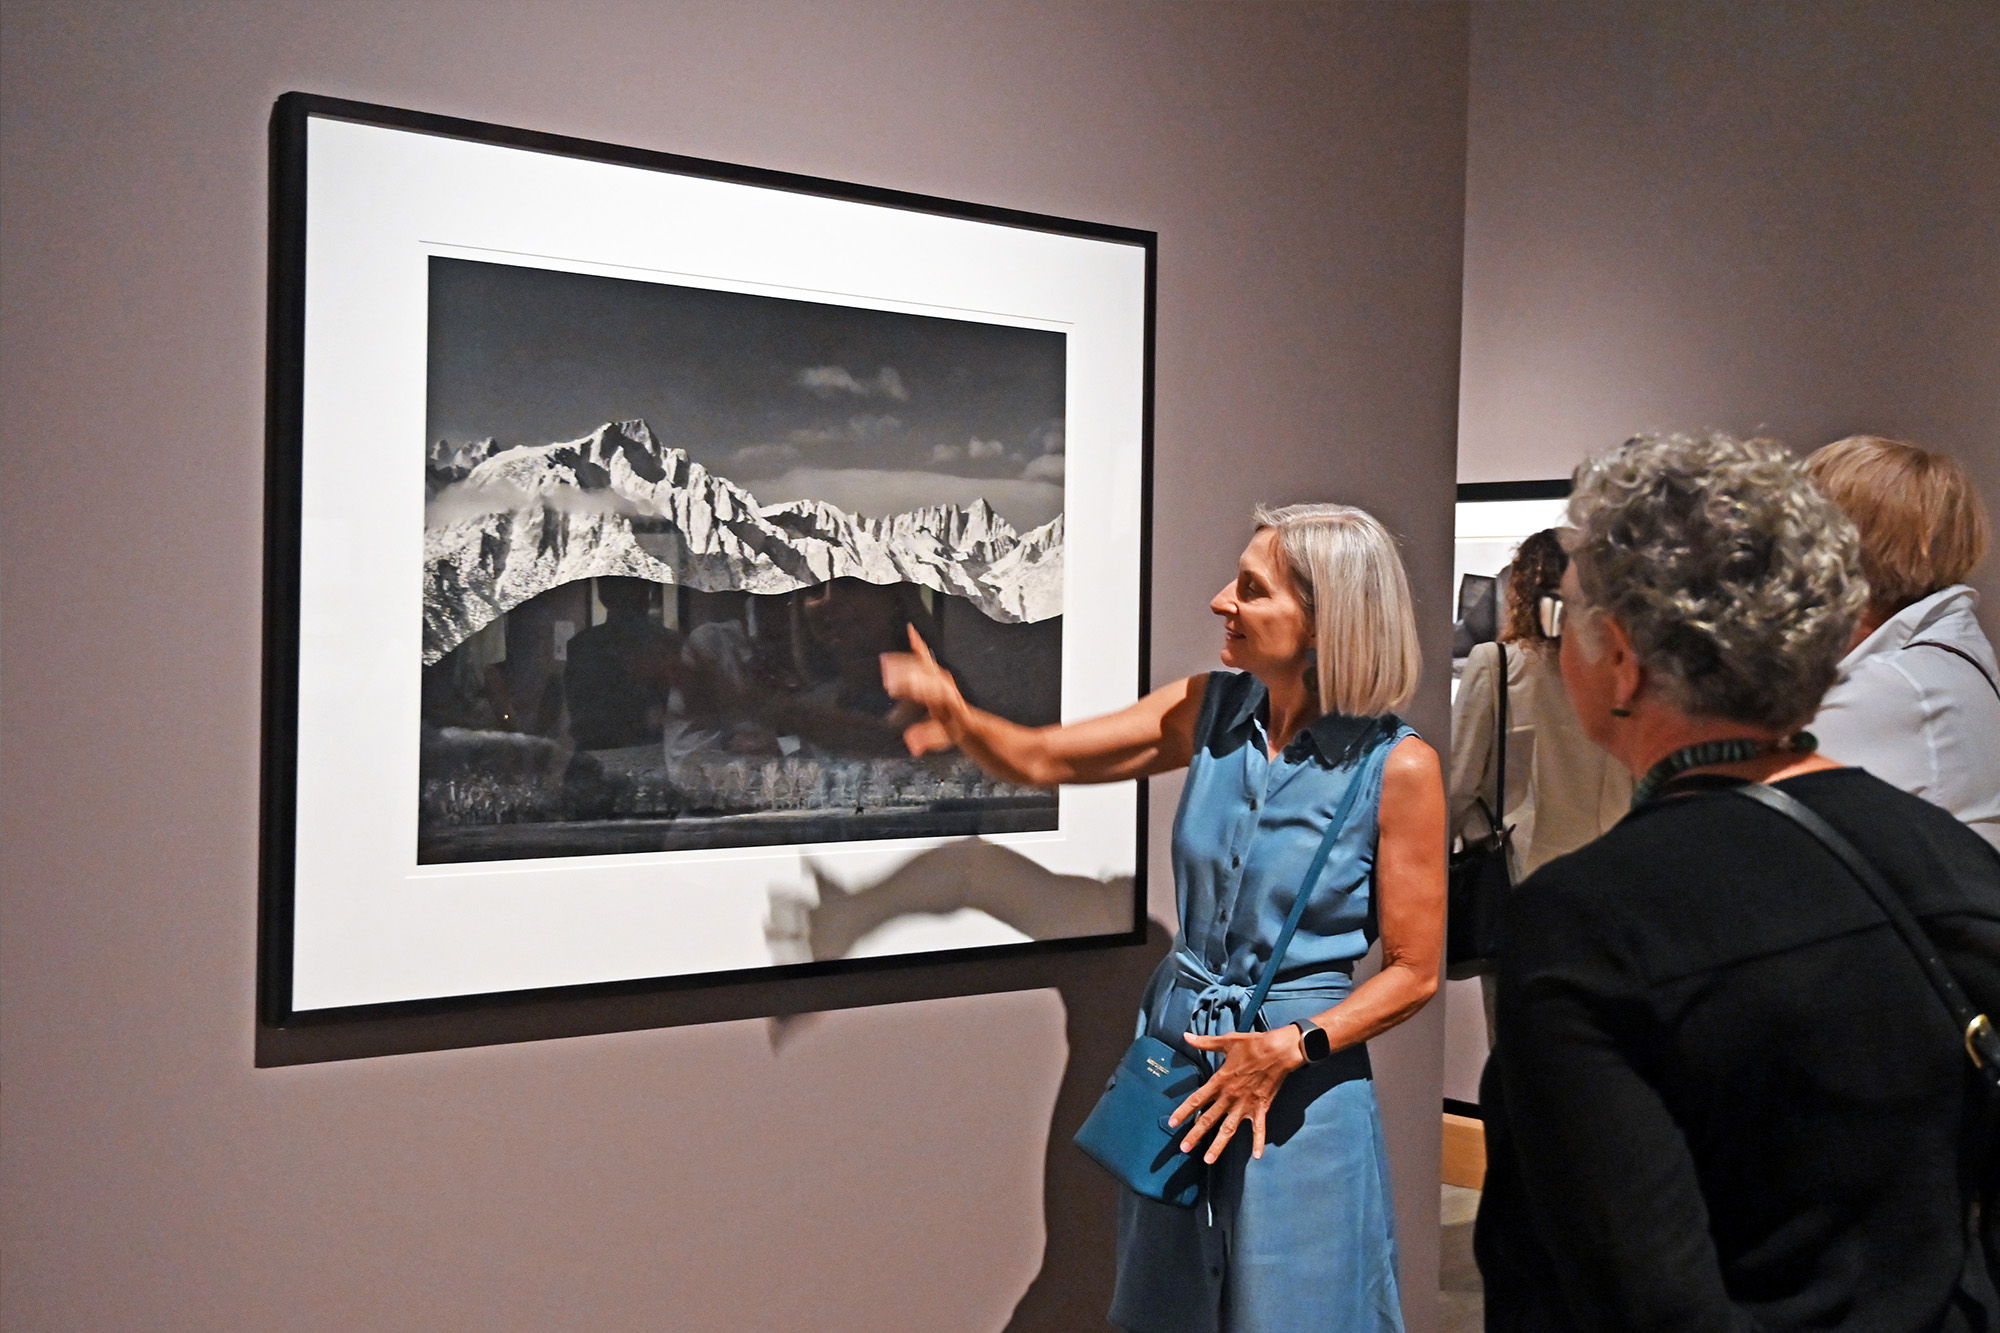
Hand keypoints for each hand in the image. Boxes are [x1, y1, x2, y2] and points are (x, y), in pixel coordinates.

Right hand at [879, 626, 964, 755]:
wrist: (967, 721)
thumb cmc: (953, 728)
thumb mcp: (941, 737)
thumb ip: (927, 738)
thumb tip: (913, 746)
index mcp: (945, 699)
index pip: (928, 690)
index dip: (911, 688)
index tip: (896, 687)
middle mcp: (943, 683)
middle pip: (922, 674)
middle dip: (903, 674)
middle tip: (885, 677)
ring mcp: (939, 675)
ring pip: (920, 664)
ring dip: (903, 662)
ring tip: (885, 662)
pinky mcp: (935, 670)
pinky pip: (925, 655)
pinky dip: (917, 643)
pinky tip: (910, 631)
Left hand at [1167, 1027, 1306, 1162]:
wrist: (1279, 1051)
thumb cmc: (1253, 1044)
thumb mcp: (1227, 1041)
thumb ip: (1205, 1042)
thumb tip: (1186, 1036)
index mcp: (1220, 1081)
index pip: (1197, 1099)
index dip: (1183, 1111)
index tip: (1172, 1122)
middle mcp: (1230, 1096)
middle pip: (1209, 1119)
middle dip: (1195, 1134)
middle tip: (1183, 1148)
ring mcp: (1246, 1105)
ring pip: (1229, 1129)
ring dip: (1219, 1145)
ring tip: (1208, 1160)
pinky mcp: (1261, 1107)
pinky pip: (1259, 1128)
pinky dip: (1258, 1142)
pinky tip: (1256, 1156)